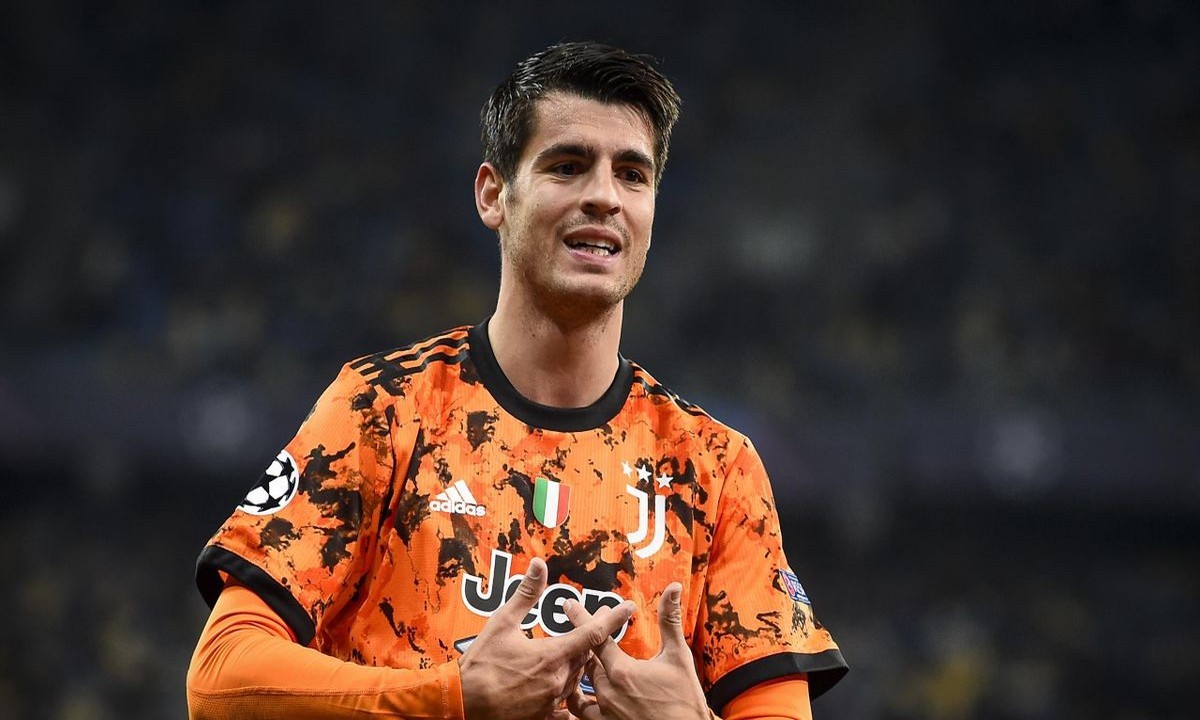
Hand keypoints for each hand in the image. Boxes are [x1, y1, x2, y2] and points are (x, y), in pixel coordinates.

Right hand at [459, 557, 633, 719]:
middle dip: (590, 640)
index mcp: (552, 655)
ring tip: (568, 653)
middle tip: (590, 625)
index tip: (629, 608)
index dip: (614, 618)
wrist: (462, 703)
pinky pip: (565, 706)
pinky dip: (565, 693)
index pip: (594, 634)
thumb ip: (525, 594)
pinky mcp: (544, 716)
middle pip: (587, 656)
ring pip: (576, 679)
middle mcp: (558, 680)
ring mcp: (552, 701)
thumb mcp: (501, 622)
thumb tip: (538, 565)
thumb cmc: (480, 664)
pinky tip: (560, 686)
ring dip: (576, 665)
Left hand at [564, 583, 710, 719]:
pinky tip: (579, 694)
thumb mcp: (678, 656)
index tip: (569, 604)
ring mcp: (604, 712)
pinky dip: (578, 701)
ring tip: (580, 663)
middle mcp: (607, 691)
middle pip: (587, 660)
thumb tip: (673, 587)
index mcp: (622, 670)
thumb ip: (670, 619)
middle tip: (591, 633)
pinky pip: (581, 713)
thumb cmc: (685, 698)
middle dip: (588, 644)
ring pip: (581, 686)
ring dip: (581, 673)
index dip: (582, 619)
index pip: (594, 637)